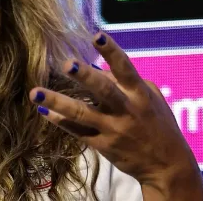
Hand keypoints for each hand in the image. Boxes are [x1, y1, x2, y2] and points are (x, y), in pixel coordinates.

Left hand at [29, 32, 202, 196]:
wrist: (167, 166)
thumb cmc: (158, 124)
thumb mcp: (150, 98)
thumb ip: (127, 82)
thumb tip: (98, 69)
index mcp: (140, 94)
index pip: (125, 68)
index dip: (112, 52)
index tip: (97, 36)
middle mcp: (126, 110)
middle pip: (103, 90)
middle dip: (84, 76)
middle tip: (65, 63)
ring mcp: (113, 129)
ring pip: (82, 114)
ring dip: (57, 102)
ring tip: (34, 93)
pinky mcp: (103, 145)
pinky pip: (77, 131)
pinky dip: (60, 120)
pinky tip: (44, 111)